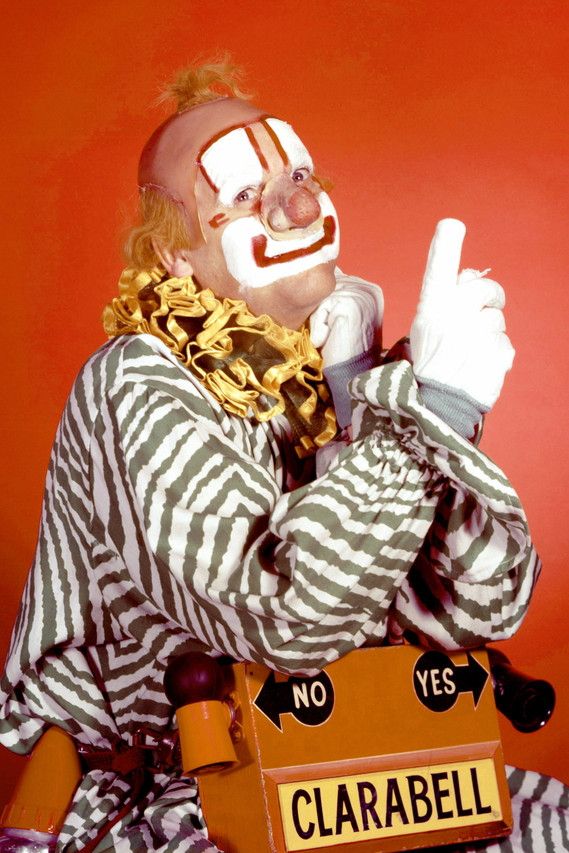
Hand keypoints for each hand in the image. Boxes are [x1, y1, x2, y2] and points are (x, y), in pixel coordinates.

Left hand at [310, 270, 383, 367]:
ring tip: (332, 337)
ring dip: (319, 322)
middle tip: (334, 334)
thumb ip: (336, 294)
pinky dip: (319, 328)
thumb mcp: (340, 315)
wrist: (351, 374)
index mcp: (370, 290)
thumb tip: (318, 273)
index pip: (334, 280)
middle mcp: (369, 289)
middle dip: (322, 312)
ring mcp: (362, 295)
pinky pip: (320, 308)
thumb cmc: (341, 347)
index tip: (336, 326)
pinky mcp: (351, 304)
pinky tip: (330, 339)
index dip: (326, 305)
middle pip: (326, 287)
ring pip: (321, 298)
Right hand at [410, 219, 514, 408]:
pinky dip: (496, 354)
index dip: (446, 245)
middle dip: (488, 296)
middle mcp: (454, 318)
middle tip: (476, 316)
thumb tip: (471, 275)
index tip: (451, 226)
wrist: (436, 409)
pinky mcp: (497, 355)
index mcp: (430, 309)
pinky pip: (505, 344)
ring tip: (470, 352)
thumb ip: (446, 300)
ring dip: (489, 333)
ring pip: (496, 320)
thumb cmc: (429, 366)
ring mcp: (476, 337)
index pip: (439, 269)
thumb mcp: (425, 329)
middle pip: (484, 288)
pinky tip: (478, 366)